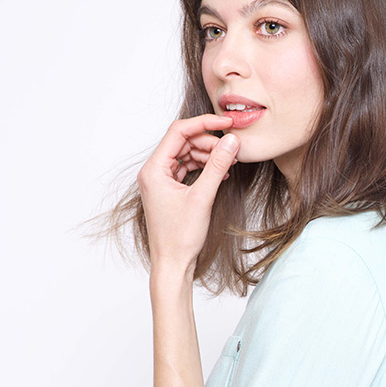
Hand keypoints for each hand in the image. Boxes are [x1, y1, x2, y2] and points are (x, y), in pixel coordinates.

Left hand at [136, 114, 238, 271]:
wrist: (173, 263)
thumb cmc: (180, 236)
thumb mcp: (203, 197)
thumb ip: (218, 165)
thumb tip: (232, 141)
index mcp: (153, 169)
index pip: (178, 132)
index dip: (204, 123)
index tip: (227, 122)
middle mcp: (154, 171)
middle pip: (183, 141)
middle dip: (209, 142)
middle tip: (231, 149)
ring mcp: (161, 180)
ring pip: (187, 154)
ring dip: (208, 155)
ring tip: (228, 163)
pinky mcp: (170, 189)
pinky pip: (188, 168)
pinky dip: (205, 167)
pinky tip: (221, 173)